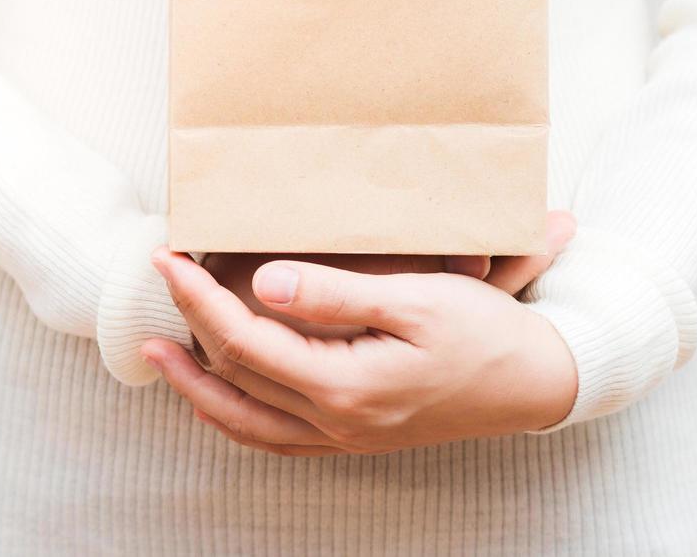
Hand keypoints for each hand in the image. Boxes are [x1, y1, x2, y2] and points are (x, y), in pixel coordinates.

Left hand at [140, 211, 579, 454]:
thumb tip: (263, 285)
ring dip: (198, 388)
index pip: (243, 340)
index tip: (169, 257)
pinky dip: (238, 418)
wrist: (536, 384)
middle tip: (160, 281)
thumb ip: (334, 294)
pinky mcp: (357, 437)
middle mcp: (336, 422)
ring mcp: (345, 437)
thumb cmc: (483, 333)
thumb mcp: (415, 300)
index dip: (197, 297)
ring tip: (160, 356)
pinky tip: (220, 398)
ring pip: (247, 423)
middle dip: (188, 328)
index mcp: (344, 385)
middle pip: (235, 379)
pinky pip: (278, 438)